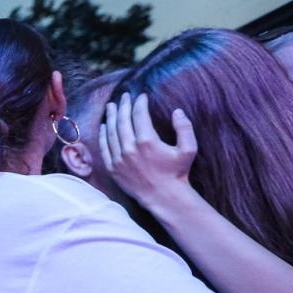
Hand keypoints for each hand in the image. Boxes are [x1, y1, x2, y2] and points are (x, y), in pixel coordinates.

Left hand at [99, 92, 197, 208]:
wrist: (163, 196)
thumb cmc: (177, 172)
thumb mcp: (188, 149)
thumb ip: (185, 128)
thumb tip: (177, 111)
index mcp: (147, 141)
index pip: (139, 115)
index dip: (139, 103)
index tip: (141, 96)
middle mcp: (130, 148)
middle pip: (122, 120)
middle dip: (123, 105)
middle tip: (124, 96)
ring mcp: (119, 158)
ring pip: (111, 132)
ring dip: (111, 117)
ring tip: (111, 106)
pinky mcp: (112, 168)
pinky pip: (104, 148)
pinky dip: (103, 135)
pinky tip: (104, 126)